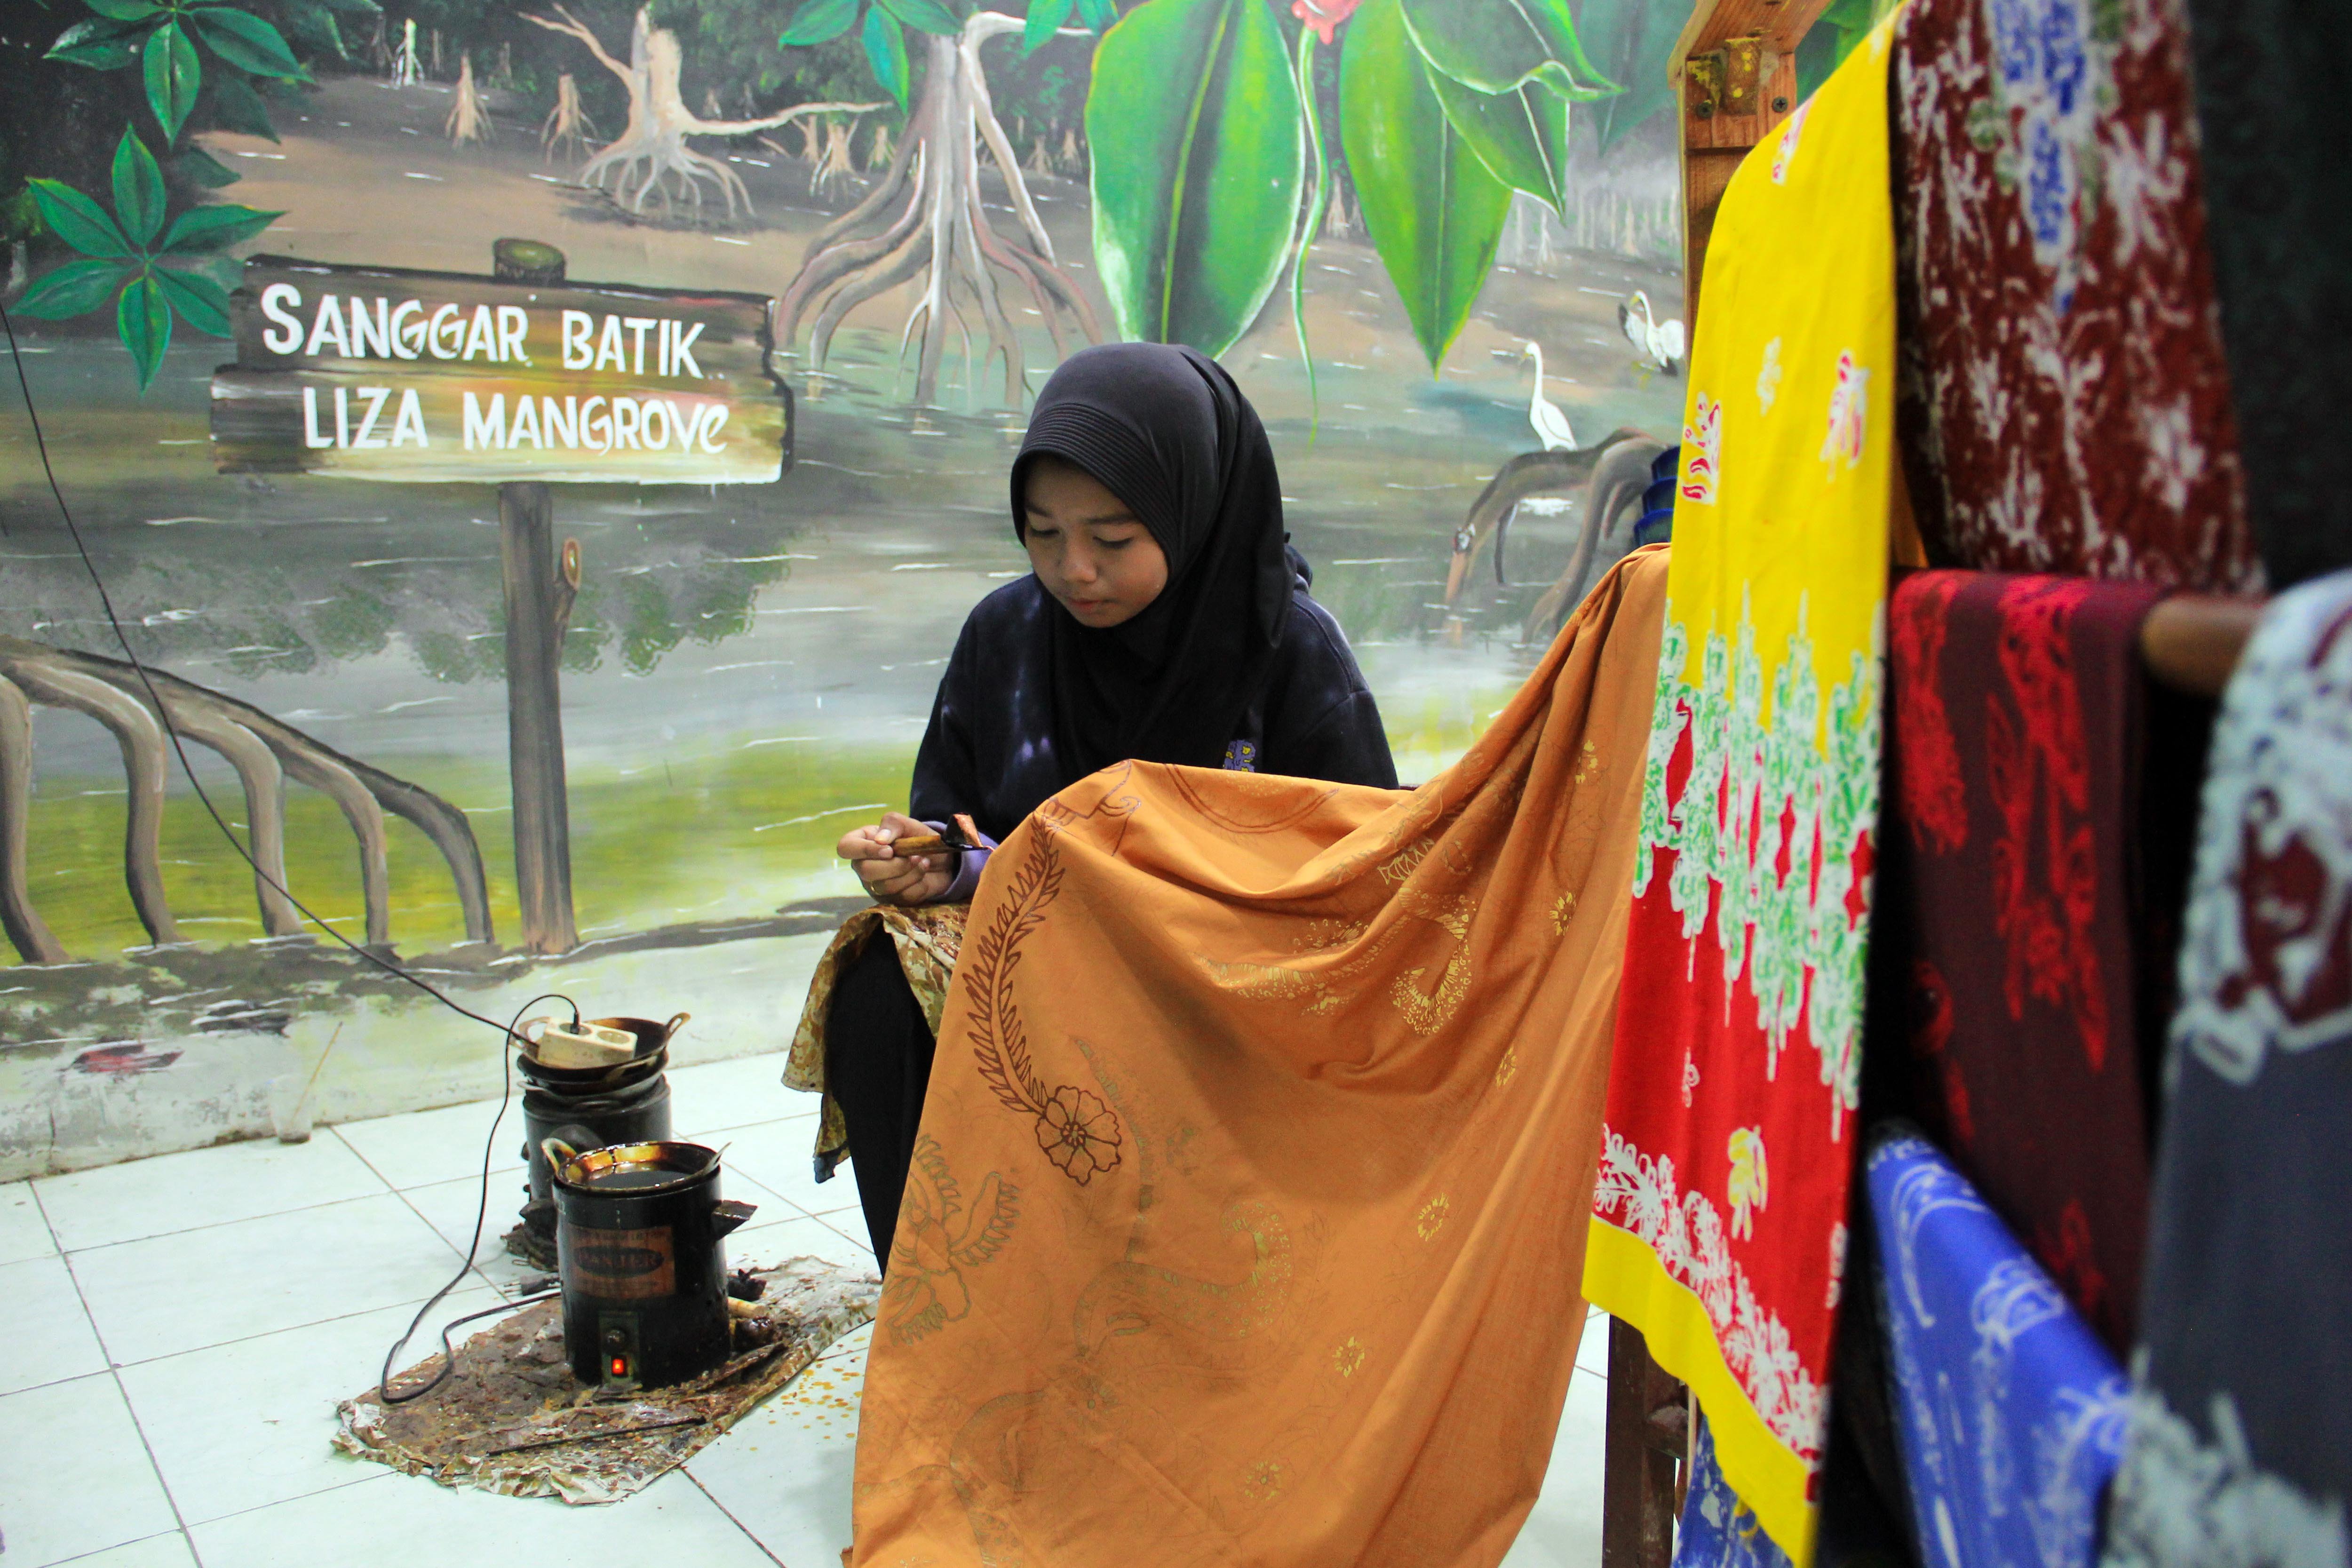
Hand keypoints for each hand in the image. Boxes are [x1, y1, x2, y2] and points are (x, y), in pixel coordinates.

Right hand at [837, 812, 955, 906]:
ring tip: (923, 861)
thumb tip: (880, 839)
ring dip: (910, 873)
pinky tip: (923, 874)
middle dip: (895, 865)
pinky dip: (918, 884)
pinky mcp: (892, 901)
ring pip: (885, 886)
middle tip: (913, 856)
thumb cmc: (916, 838)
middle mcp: (863, 866)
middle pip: (866, 871)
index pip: (845, 847)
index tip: (889, 850)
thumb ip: (893, 824)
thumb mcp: (907, 824)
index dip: (865, 850)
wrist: (940, 859)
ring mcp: (876, 886)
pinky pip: (902, 897)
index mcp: (861, 843)